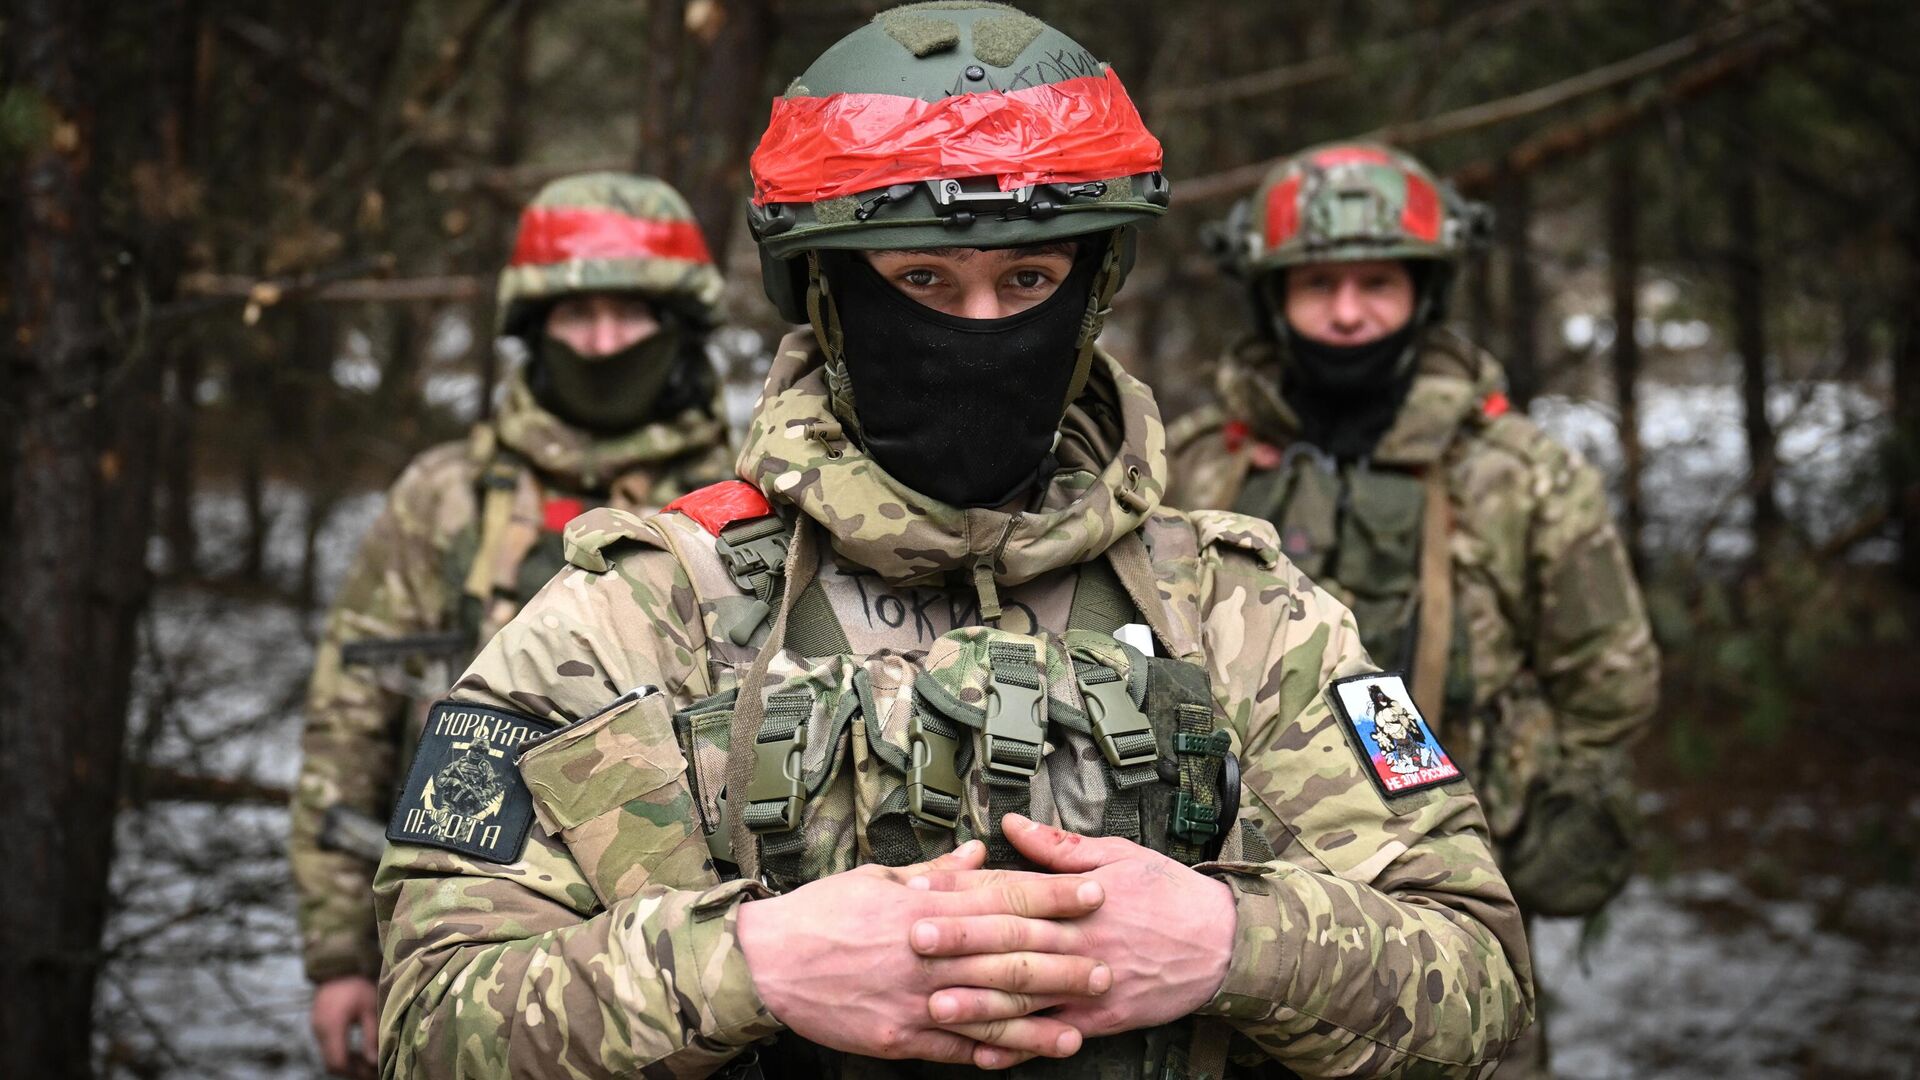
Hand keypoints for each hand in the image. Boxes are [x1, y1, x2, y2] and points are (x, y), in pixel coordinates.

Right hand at [310, 974, 378, 1078]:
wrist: (337, 966)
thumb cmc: (357, 985)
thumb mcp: (369, 1008)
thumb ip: (371, 1036)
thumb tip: (373, 1062)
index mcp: (333, 1027)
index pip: (339, 1062)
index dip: (355, 1072)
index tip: (373, 1073)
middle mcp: (320, 1031)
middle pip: (332, 1064)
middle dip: (352, 1072)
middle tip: (372, 1072)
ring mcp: (316, 1029)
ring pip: (328, 1058)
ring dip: (346, 1064)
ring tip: (367, 1064)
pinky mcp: (317, 1027)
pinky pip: (327, 1049)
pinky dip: (341, 1055)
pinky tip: (357, 1053)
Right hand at [738, 840, 1110, 1067]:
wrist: (767, 963)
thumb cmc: (822, 912)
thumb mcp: (878, 876)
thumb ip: (937, 870)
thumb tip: (981, 853)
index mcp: (924, 902)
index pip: (1003, 897)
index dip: (1053, 897)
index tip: (1094, 894)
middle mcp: (927, 949)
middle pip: (1008, 954)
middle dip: (1063, 959)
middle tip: (1107, 964)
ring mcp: (915, 996)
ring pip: (990, 1007)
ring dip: (1041, 1016)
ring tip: (1082, 1021)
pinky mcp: (899, 1035)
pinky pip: (955, 1046)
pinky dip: (992, 1052)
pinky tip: (1025, 1057)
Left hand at [911, 816, 1235, 1039]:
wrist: (1221, 944)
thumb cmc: (1167, 891)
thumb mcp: (1117, 855)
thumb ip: (1058, 846)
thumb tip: (1011, 825)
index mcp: (1075, 898)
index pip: (1009, 895)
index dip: (962, 895)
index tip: (921, 893)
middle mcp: (1077, 942)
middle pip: (1010, 944)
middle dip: (959, 945)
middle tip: (911, 945)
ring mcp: (1088, 985)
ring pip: (1026, 998)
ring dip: (979, 1004)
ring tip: (935, 1006)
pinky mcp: (1101, 1020)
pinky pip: (1053, 1037)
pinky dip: (1019, 1050)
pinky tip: (984, 1058)